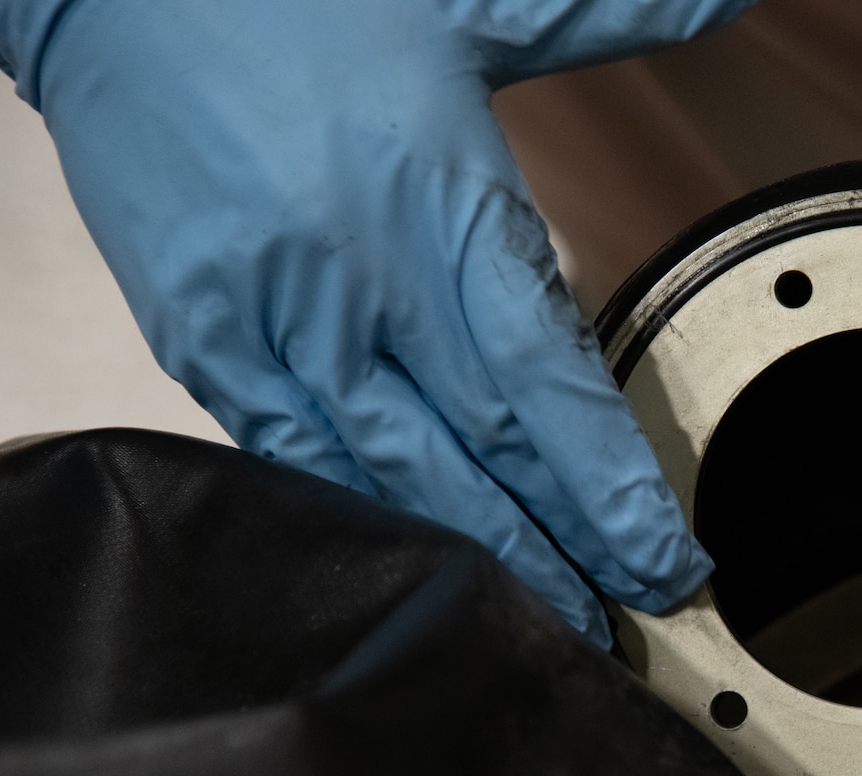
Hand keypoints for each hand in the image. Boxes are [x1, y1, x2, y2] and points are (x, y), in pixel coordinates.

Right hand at [0, 0, 747, 647]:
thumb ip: (604, 14)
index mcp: (438, 195)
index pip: (549, 380)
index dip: (611, 489)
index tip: (665, 563)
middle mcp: (359, 274)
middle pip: (480, 451)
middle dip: (558, 551)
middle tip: (618, 627)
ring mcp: (271, 318)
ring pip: (385, 475)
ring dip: (467, 559)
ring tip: (535, 624)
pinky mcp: (196, 338)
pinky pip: (288, 456)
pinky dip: (354, 518)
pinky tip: (407, 570)